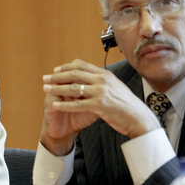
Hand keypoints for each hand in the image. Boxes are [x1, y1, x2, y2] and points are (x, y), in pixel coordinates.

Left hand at [40, 59, 159, 154]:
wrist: (139, 118)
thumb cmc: (127, 105)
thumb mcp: (115, 87)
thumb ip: (102, 81)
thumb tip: (91, 76)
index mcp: (105, 74)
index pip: (82, 66)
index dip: (66, 67)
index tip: (56, 70)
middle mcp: (102, 80)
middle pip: (74, 74)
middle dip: (57, 76)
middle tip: (45, 78)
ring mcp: (101, 92)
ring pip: (73, 88)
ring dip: (57, 88)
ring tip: (46, 89)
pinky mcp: (100, 105)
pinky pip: (77, 104)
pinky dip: (65, 104)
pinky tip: (55, 105)